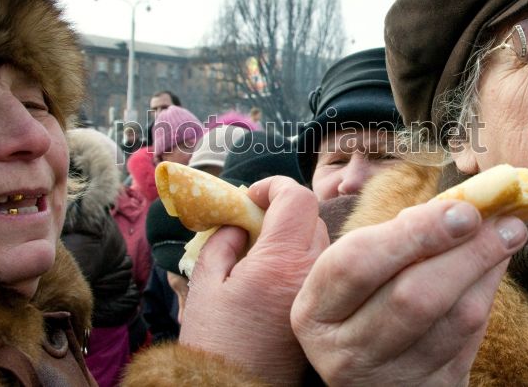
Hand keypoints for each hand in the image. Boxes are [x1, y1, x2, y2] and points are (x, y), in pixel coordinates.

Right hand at [179, 176, 329, 383]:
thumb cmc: (214, 341)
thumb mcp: (205, 282)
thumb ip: (223, 239)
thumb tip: (240, 220)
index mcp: (280, 261)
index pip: (297, 198)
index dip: (273, 186)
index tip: (251, 195)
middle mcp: (310, 272)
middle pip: (311, 215)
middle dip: (282, 209)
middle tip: (252, 220)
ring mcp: (320, 292)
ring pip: (319, 239)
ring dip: (294, 233)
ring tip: (262, 249)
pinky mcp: (322, 308)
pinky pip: (319, 265)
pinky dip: (300, 257)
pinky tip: (275, 273)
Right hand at [291, 199, 526, 385]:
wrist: (368, 371)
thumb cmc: (359, 302)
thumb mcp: (352, 271)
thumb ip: (389, 237)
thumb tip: (455, 205)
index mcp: (316, 311)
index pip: (357, 264)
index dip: (413, 233)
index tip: (461, 209)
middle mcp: (346, 352)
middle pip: (412, 296)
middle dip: (464, 251)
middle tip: (499, 219)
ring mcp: (390, 378)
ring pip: (452, 320)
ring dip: (487, 270)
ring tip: (509, 233)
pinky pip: (470, 339)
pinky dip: (487, 295)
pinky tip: (494, 266)